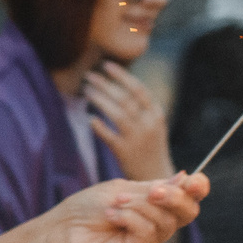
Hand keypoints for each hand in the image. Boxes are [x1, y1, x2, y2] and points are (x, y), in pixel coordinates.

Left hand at [42, 169, 208, 242]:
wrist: (60, 231)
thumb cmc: (85, 209)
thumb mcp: (121, 190)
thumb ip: (153, 188)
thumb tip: (185, 179)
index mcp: (156, 204)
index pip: (189, 198)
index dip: (198, 188)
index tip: (194, 180)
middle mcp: (157, 224)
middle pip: (188, 212)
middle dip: (175, 197)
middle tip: (152, 191)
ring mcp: (149, 241)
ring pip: (165, 220)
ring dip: (138, 206)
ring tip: (114, 205)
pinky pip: (148, 232)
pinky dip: (129, 219)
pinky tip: (110, 217)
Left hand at [85, 61, 173, 180]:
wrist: (157, 177)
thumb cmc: (150, 148)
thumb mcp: (152, 125)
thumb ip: (139, 108)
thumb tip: (118, 86)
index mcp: (157, 114)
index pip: (139, 89)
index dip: (122, 75)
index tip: (106, 64)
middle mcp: (149, 124)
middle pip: (125, 99)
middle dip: (105, 84)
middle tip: (88, 75)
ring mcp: (138, 139)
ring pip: (117, 114)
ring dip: (100, 100)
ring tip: (85, 91)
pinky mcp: (126, 153)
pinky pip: (109, 136)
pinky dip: (99, 126)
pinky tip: (89, 118)